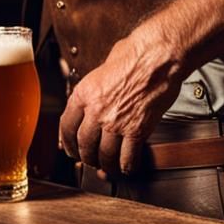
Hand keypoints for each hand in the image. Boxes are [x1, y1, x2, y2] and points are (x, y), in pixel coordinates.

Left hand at [58, 35, 180, 178]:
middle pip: (84, 144)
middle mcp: (96, 110)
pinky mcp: (138, 130)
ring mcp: (116, 122)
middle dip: (85, 156)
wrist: (157, 58)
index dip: (66, 141)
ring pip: (104, 155)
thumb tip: (94, 99)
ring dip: (104, 165)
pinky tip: (126, 167)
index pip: (67, 125)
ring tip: (106, 166)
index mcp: (84, 93)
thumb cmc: (133, 56)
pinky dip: (126, 166)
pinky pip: (128, 157)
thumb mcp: (101, 68)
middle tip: (88, 160)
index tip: (69, 147)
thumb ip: (95, 88)